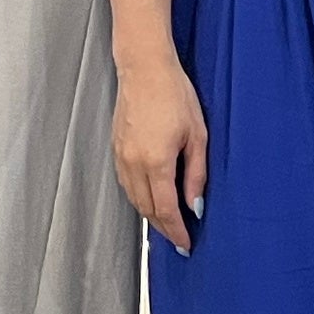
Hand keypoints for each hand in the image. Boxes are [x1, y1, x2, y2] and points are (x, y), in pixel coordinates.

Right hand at [113, 57, 209, 255]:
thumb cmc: (175, 95)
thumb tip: (195, 206)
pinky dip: (139, 198)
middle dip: (164, 228)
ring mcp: (121, 157)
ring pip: (134, 199)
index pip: (166, 210)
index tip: (186, 244)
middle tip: (179, 239)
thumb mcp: (197, 134)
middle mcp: (134, 164)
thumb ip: (196, 174)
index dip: (176, 231)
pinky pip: (126, 184)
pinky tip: (151, 199)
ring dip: (150, 215)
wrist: (144, 69)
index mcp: (157, 162)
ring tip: (167, 224)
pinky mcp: (116, 149)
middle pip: (148, 209)